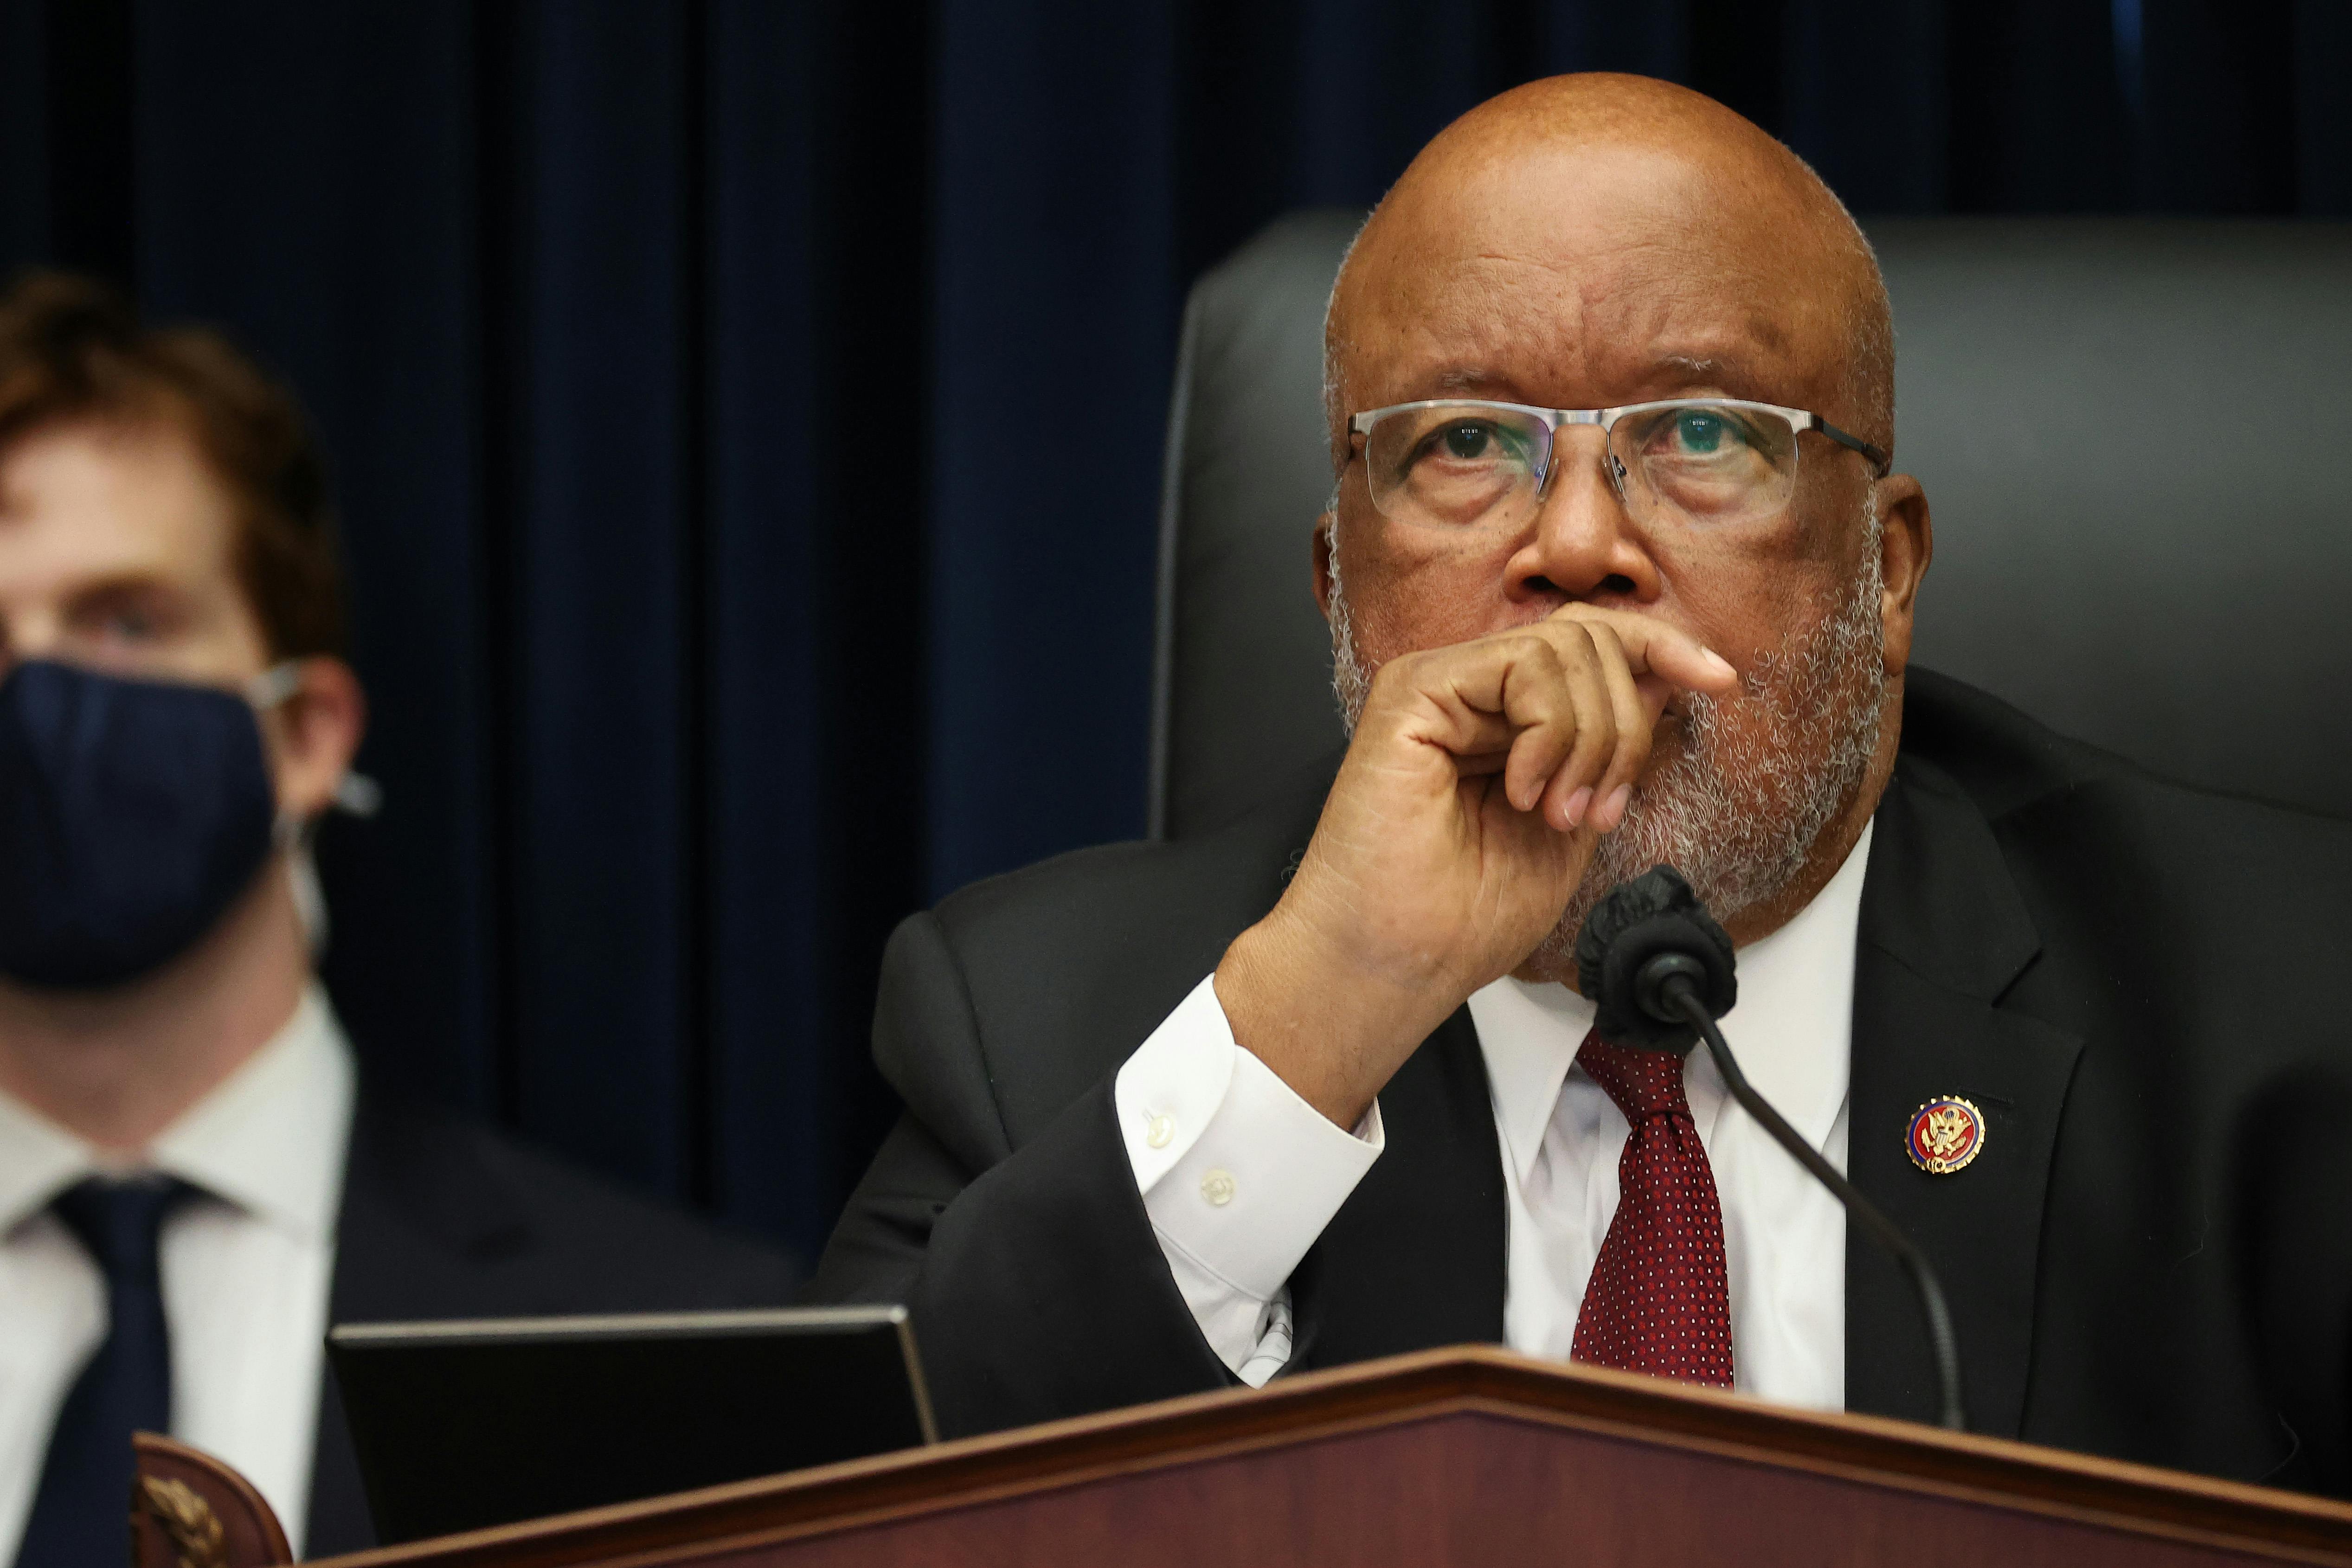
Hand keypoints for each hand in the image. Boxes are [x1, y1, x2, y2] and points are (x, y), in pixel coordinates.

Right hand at [1214, 605, 1737, 1126]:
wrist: (1397, 962)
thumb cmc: (1462, 916)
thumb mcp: (1576, 818)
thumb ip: (1609, 747)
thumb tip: (1661, 681)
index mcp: (1507, 716)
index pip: (1594, 641)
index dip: (1662, 648)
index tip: (1719, 680)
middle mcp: (1473, 690)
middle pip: (1592, 638)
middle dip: (1625, 727)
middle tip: (1599, 810)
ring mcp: (1443, 684)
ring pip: (1568, 646)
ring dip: (1592, 740)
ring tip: (1560, 813)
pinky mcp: (1416, 690)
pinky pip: (1525, 666)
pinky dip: (1551, 734)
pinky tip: (1525, 793)